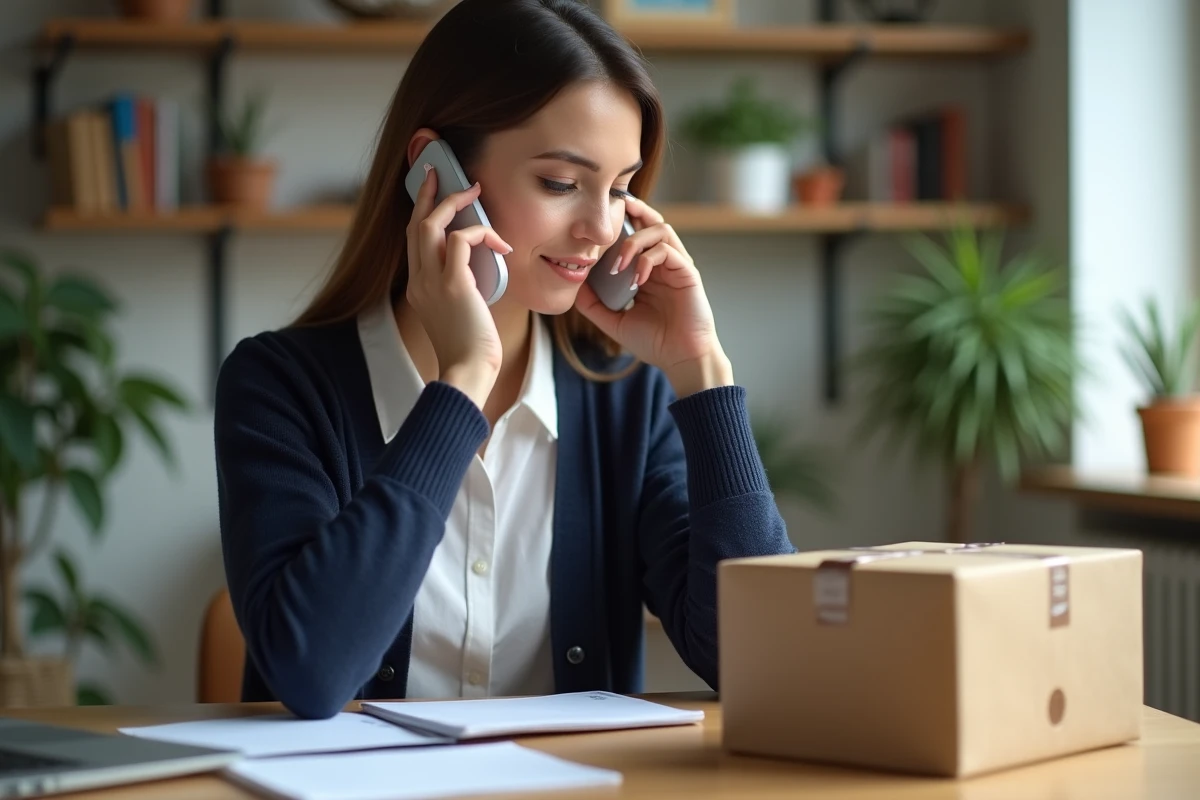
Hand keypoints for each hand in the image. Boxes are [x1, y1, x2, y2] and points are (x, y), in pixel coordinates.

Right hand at [406, 166, 511, 408]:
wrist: (468, 372)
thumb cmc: (471, 349)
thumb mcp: (460, 313)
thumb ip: (462, 289)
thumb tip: (480, 270)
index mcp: (417, 288)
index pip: (413, 240)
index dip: (422, 212)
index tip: (433, 192)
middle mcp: (418, 281)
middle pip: (415, 225)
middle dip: (429, 194)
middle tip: (442, 172)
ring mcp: (431, 282)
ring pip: (430, 226)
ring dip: (453, 203)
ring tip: (474, 191)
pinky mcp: (452, 285)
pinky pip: (460, 241)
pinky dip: (480, 233)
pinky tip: (500, 244)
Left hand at [573, 195, 732, 396]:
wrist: (680, 359)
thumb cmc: (654, 342)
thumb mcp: (614, 321)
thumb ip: (594, 304)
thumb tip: (574, 284)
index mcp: (648, 270)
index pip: (636, 235)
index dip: (621, 223)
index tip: (599, 222)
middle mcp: (664, 264)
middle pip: (652, 221)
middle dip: (634, 210)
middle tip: (613, 210)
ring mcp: (677, 266)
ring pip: (660, 230)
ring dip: (635, 241)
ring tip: (618, 264)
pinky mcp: (688, 272)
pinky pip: (667, 251)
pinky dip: (647, 259)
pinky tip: (636, 279)